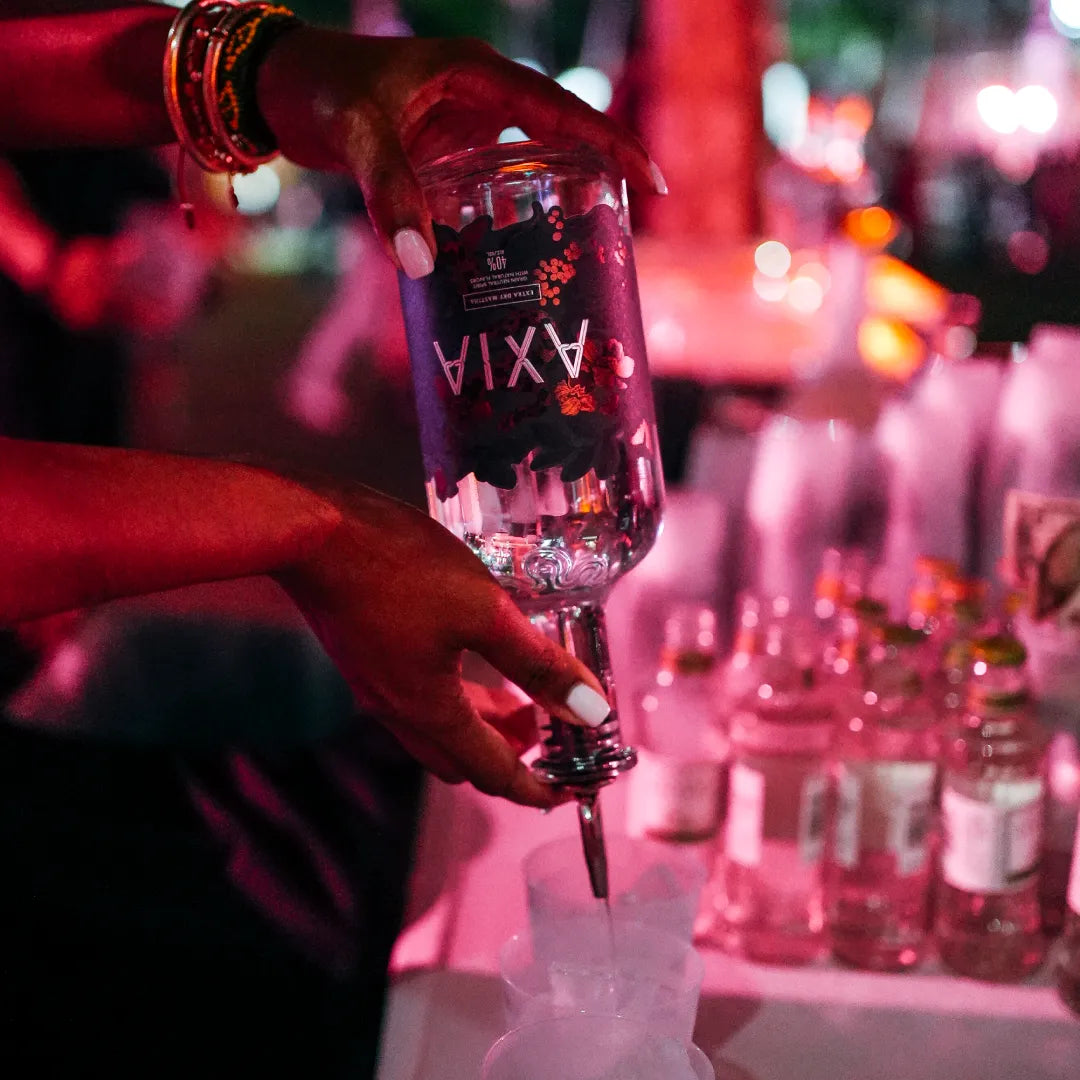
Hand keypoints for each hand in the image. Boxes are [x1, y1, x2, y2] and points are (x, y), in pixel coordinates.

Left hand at [256, 30, 664, 276]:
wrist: (274, 89)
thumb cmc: (318, 90)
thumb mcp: (359, 136)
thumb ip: (391, 195)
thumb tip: (422, 266)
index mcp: (476, 73)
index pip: (560, 108)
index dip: (609, 143)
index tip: (650, 181)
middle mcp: (478, 97)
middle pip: (556, 138)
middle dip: (593, 178)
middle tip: (624, 228)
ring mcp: (461, 126)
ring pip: (523, 166)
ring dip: (549, 203)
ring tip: (581, 252)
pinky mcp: (441, 154)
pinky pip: (487, 188)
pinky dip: (503, 219)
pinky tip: (512, 257)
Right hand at [273, 484, 610, 807]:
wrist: (313, 531)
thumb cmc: (396, 566)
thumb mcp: (485, 611)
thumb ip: (538, 663)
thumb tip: (590, 711)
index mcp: (429, 711)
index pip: (493, 773)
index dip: (537, 789)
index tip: (568, 791)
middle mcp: (397, 709)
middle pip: (463, 759)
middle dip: (511, 757)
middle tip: (549, 736)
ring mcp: (376, 683)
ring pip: (439, 729)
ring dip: (483, 726)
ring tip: (521, 700)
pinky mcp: (366, 655)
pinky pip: (418, 698)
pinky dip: (456, 698)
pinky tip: (471, 659)